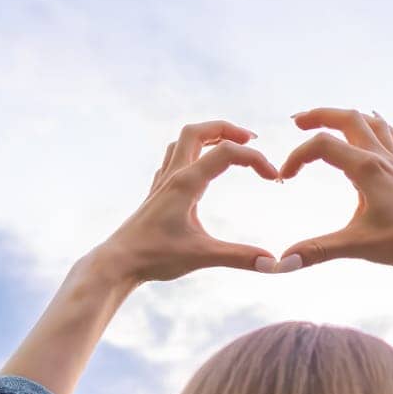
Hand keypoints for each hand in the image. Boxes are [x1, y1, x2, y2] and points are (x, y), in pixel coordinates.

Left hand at [103, 120, 278, 284]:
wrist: (118, 263)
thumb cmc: (155, 257)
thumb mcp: (203, 256)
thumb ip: (240, 257)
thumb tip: (274, 264)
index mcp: (186, 183)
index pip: (226, 152)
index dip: (255, 160)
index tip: (273, 178)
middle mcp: (173, 176)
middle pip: (198, 131)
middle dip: (228, 129)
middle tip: (252, 140)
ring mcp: (162, 182)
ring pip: (183, 141)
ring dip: (208, 137)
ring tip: (230, 146)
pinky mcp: (157, 193)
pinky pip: (173, 159)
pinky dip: (192, 153)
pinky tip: (200, 168)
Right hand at [276, 108, 392, 269]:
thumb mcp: (356, 245)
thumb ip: (317, 251)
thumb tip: (283, 263)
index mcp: (366, 169)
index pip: (322, 146)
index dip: (297, 157)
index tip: (284, 179)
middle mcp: (382, 157)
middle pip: (348, 118)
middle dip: (319, 115)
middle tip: (297, 122)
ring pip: (371, 122)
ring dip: (346, 117)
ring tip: (327, 122)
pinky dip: (379, 127)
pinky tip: (375, 126)